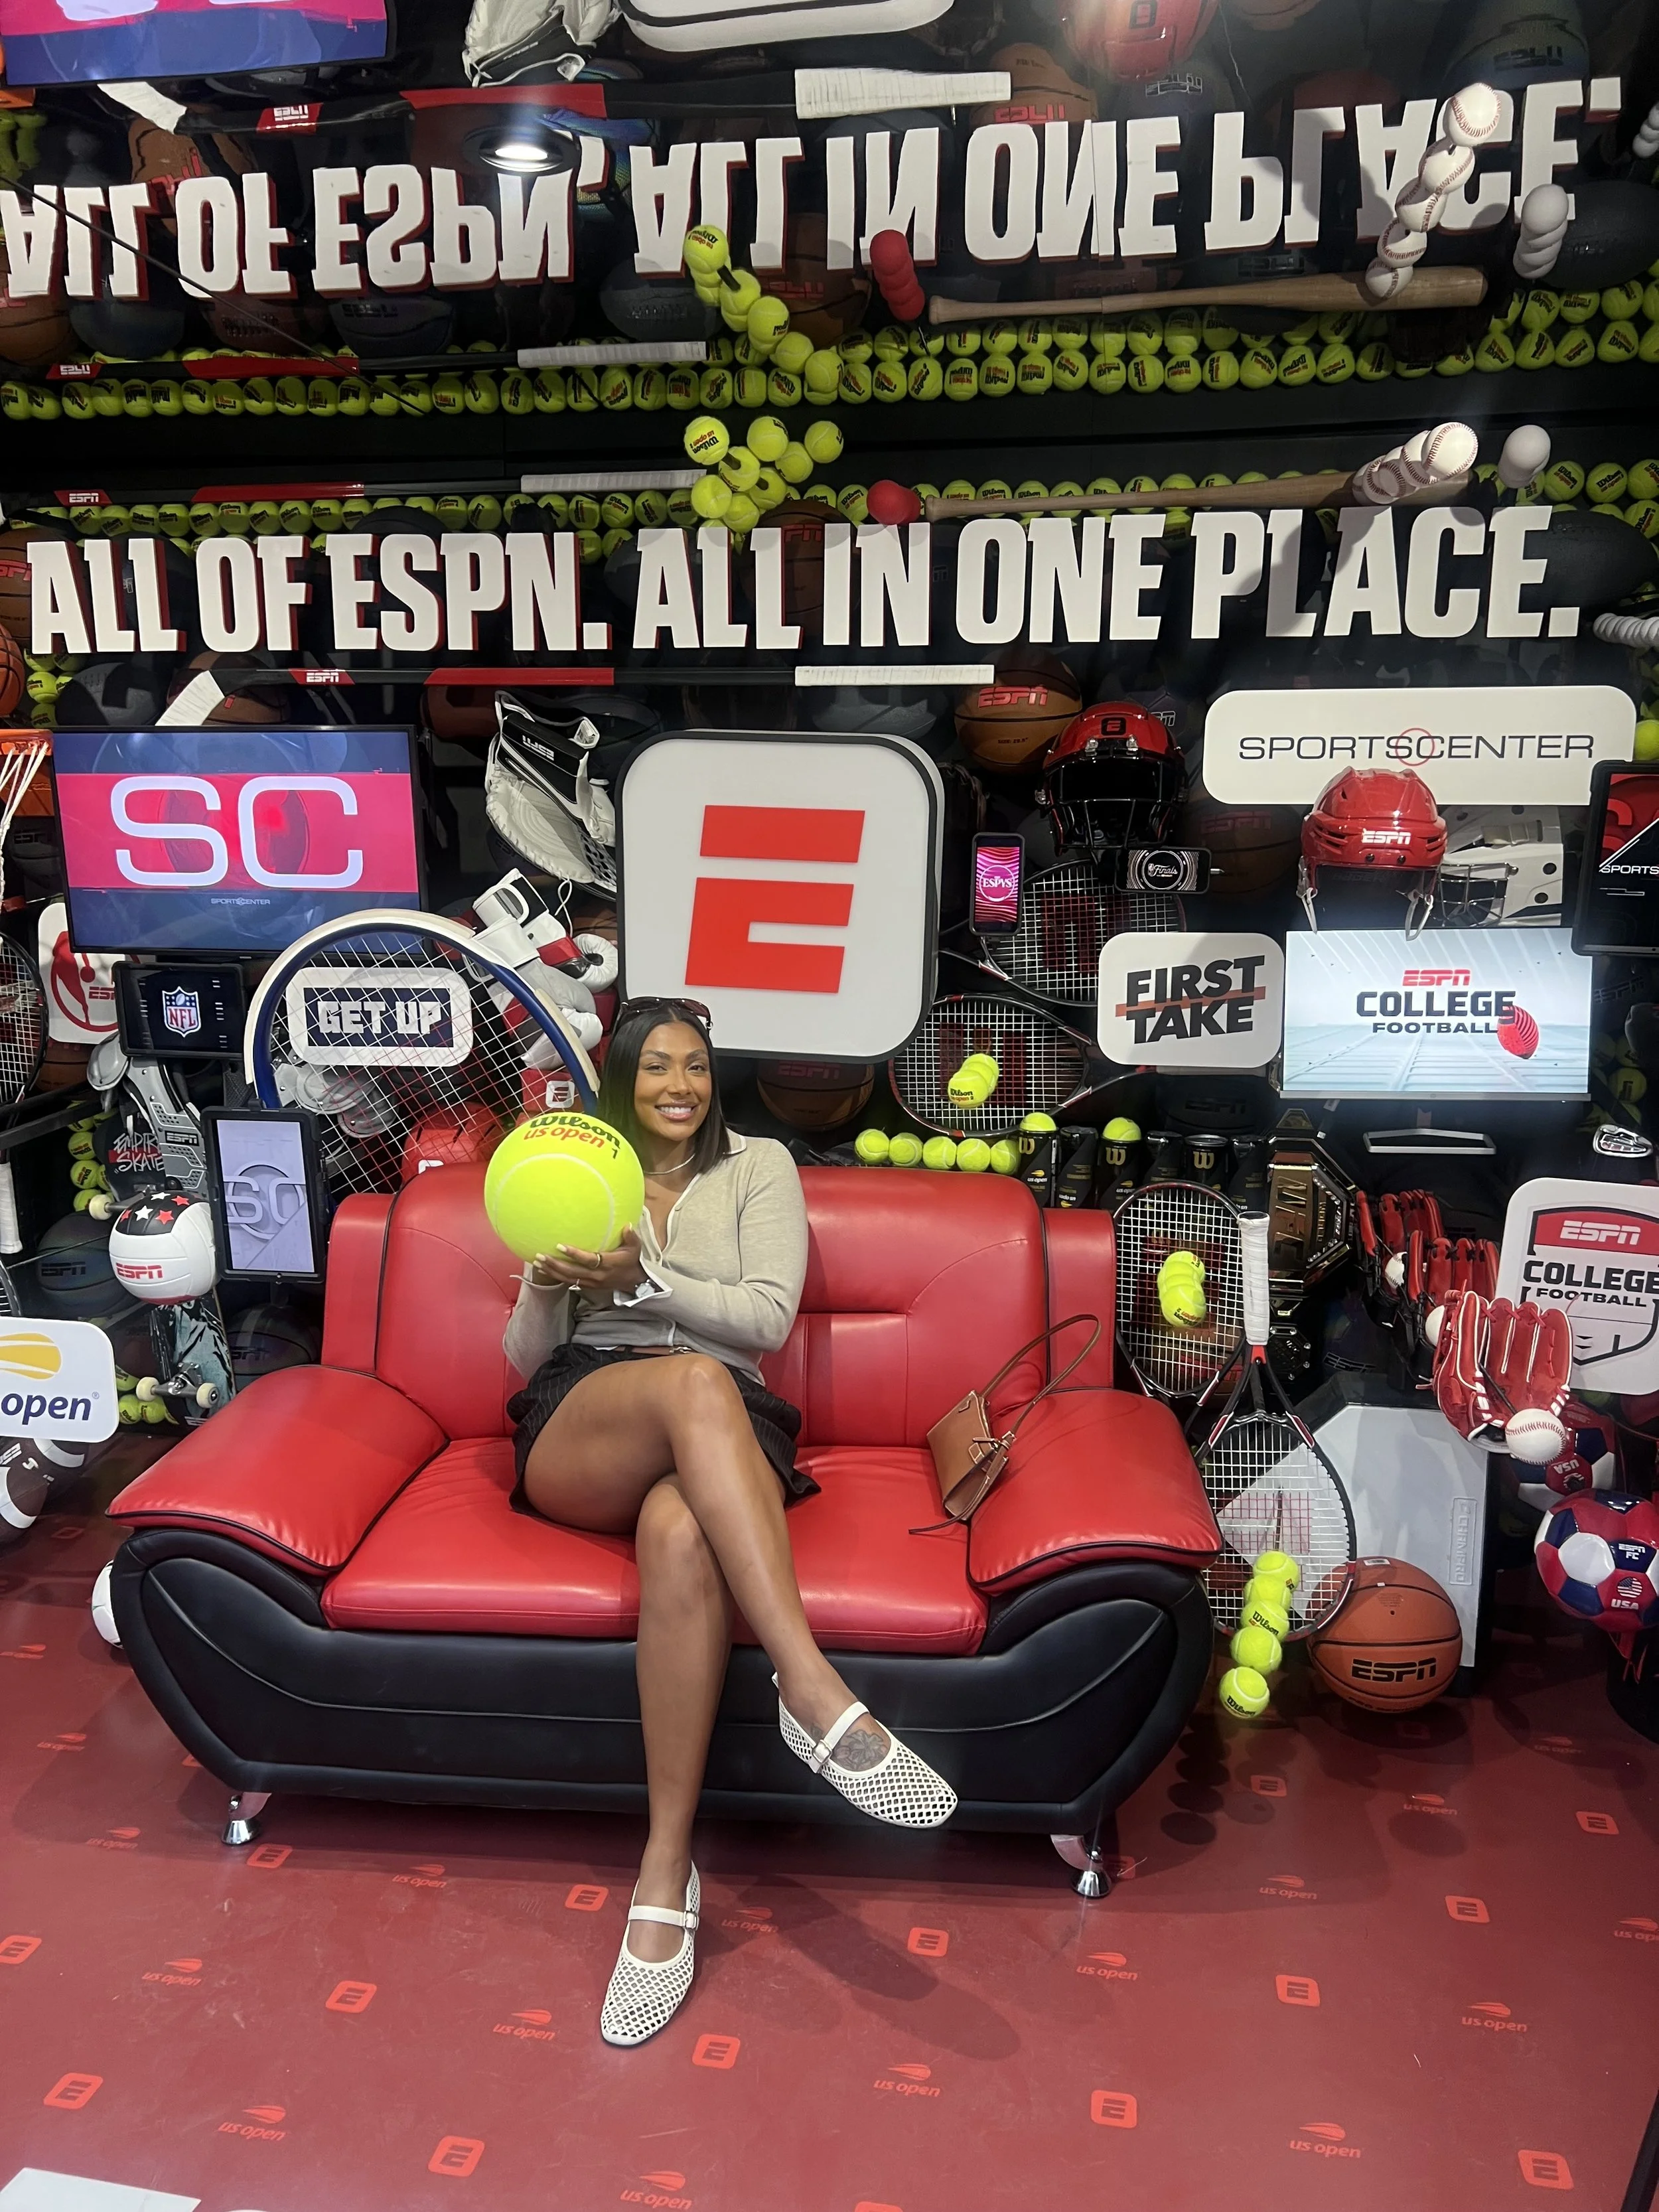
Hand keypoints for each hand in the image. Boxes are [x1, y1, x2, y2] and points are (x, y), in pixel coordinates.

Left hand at [529, 1226, 645, 1297]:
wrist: (633, 1282)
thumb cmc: (632, 1261)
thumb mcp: (635, 1248)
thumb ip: (630, 1236)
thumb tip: (626, 1226)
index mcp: (607, 1264)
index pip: (588, 1260)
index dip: (574, 1254)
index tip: (559, 1246)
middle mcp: (597, 1275)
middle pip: (572, 1272)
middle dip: (555, 1265)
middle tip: (540, 1256)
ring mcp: (591, 1282)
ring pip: (568, 1278)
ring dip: (552, 1272)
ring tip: (537, 1263)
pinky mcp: (588, 1286)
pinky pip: (570, 1282)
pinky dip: (556, 1276)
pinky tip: (545, 1271)